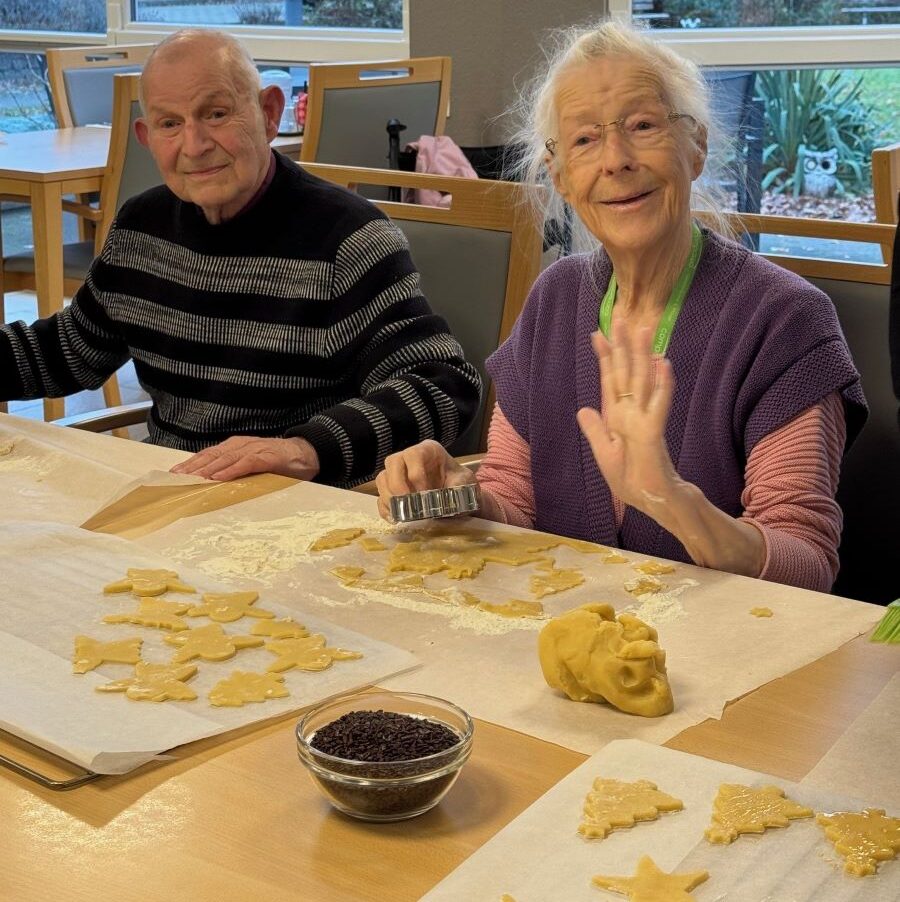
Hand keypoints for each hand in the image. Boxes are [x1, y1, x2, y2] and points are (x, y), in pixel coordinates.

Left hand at [171, 436, 319, 481]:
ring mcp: (254, 449)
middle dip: (194, 466)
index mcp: (236, 447)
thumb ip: (236, 471)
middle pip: (212, 455)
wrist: (307, 453)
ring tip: (193, 479)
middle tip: (177, 478)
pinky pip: (247, 463)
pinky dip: (232, 470)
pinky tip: (219, 477)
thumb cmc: (278, 463)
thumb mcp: (252, 465)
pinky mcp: (268, 456)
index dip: (191, 463)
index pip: (209, 454)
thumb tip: (213, 484)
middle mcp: (242, 445)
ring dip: (208, 468)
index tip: (175, 474)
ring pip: (226, 458)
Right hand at [375, 439, 475, 520]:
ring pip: (383, 478)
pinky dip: (385, 509)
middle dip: (397, 484)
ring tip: (401, 513)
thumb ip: (459, 486)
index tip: (425, 493)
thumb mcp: (466, 482)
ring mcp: (398, 474)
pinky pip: (381, 497)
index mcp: (428, 450)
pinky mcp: (393, 491)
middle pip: (392, 462)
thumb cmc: (462, 485)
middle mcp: (408, 458)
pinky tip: (395, 519)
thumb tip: (447, 496)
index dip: (416, 474)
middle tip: (407, 503)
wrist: (461, 499)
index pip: (413, 454)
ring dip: (389, 497)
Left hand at [576, 321, 680, 518]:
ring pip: (643, 381)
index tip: (596, 334)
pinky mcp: (655, 432)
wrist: (652, 500)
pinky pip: (659, 405)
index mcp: (618, 416)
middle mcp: (632, 412)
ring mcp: (645, 419)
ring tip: (644, 330)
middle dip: (622, 346)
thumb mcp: (606, 454)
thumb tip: (583, 409)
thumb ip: (596, 430)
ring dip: (644, 355)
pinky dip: (661, 385)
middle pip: (626, 372)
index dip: (604, 357)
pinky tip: (662, 363)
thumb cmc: (632, 479)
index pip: (609, 380)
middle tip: (619, 318)